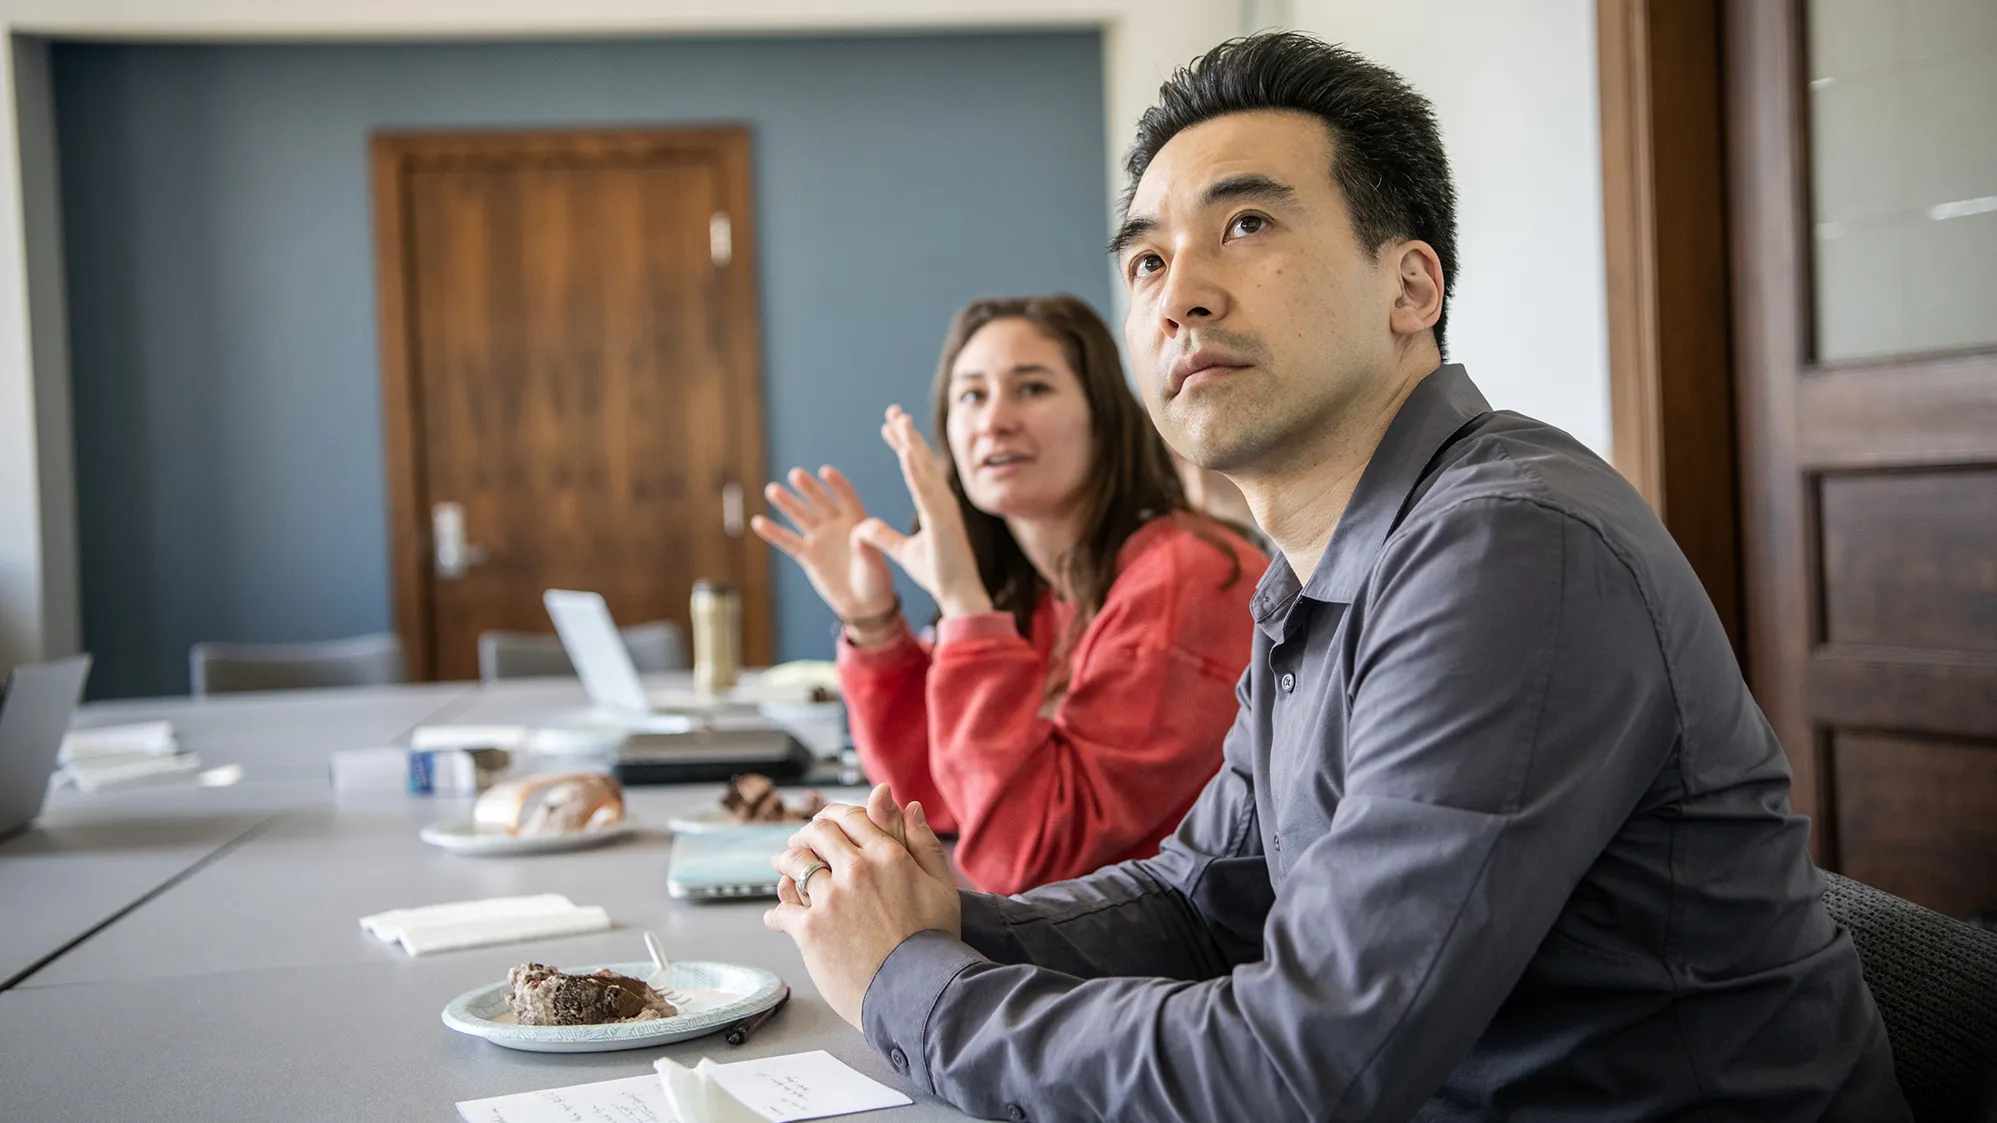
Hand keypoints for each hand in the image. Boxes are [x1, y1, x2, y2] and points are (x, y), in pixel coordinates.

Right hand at [750, 466, 898, 625]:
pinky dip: (774, 533)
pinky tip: (758, 521)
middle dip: (808, 489)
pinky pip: (789, 542)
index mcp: (857, 522)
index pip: (846, 498)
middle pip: (820, 502)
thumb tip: (860, 531)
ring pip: (802, 517)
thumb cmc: (875, 580)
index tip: (825, 471)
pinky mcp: (809, 556)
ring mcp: (821, 539)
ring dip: (788, 503)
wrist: (864, 604)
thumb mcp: (875, 563)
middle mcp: (837, 526)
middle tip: (795, 474)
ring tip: (772, 490)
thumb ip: (867, 547)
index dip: (837, 485)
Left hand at [765, 784, 961, 1028]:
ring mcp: (830, 898)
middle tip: (800, 841)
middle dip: (806, 834)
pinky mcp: (810, 929)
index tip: (826, 822)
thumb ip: (923, 844)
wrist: (917, 990)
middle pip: (818, 834)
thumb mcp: (941, 886)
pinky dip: (776, 913)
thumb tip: (911, 807)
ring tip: (781, 866)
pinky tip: (776, 918)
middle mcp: (856, 869)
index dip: (834, 816)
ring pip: (794, 864)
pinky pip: (782, 911)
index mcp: (888, 855)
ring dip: (785, 861)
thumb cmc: (934, 942)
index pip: (850, 818)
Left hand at [855, 407, 993, 618]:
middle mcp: (941, 501)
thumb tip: (862, 526)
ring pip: (925, 469)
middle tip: (893, 411)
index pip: (915, 468)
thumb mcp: (904, 551)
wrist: (958, 593)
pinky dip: (916, 471)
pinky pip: (926, 491)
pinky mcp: (942, 520)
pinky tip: (905, 452)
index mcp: (934, 506)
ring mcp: (943, 508)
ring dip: (912, 443)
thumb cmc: (939, 573)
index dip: (902, 445)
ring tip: (899, 420)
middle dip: (907, 434)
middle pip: (921, 460)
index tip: (889, 425)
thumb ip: (884, 537)